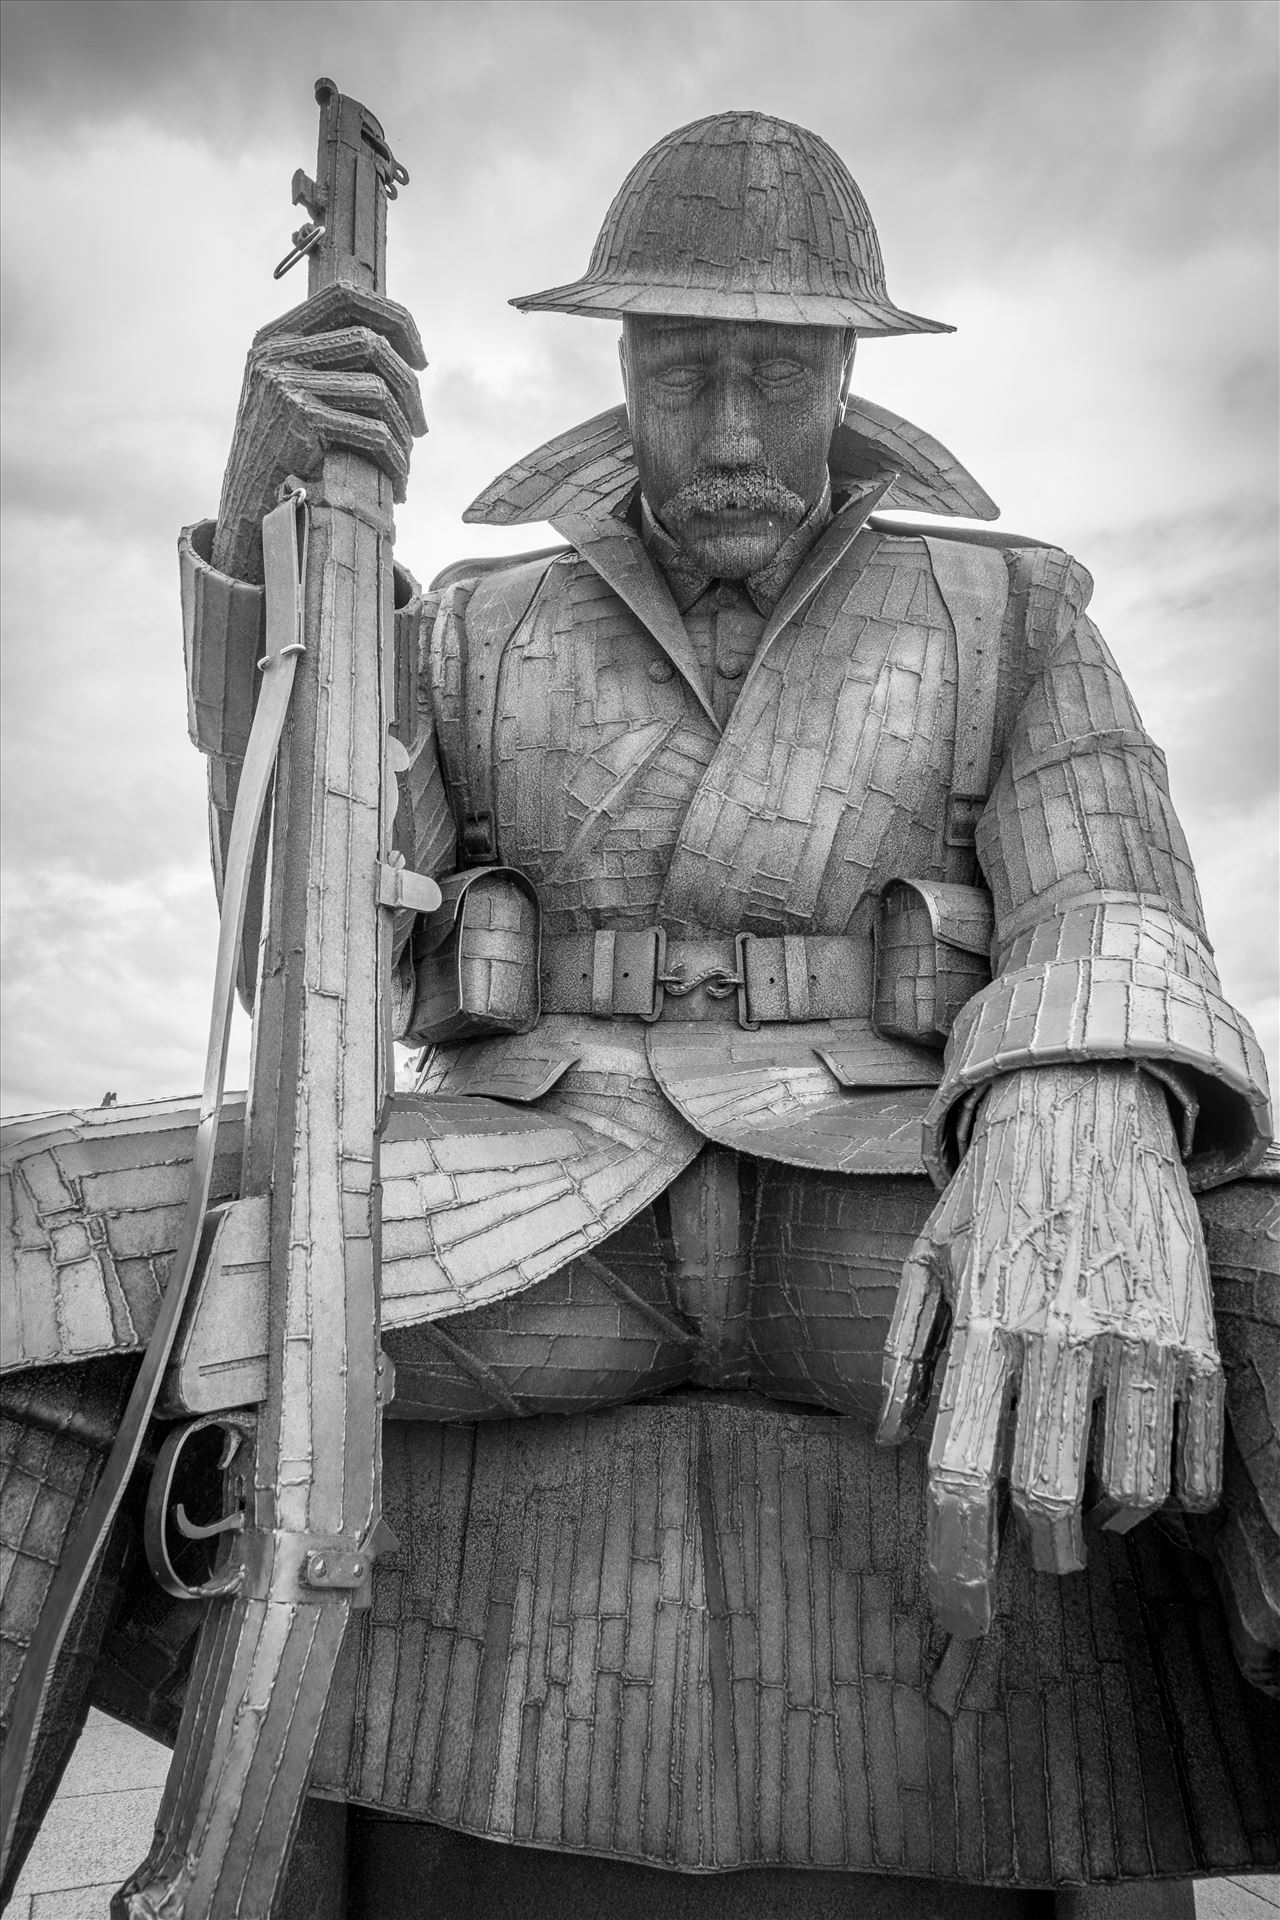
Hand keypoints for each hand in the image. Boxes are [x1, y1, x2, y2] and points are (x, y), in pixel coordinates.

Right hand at [212, 284, 426, 580]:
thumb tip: (402, 348)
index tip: (420, 357)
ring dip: (404, 430)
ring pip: (377, 390)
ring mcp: (286, 382)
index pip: (345, 295)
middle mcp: (277, 349)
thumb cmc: (281, 441)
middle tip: (421, 426)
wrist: (247, 492)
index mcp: (277, 332)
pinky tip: (399, 480)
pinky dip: (394, 457)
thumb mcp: (292, 384)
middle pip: (371, 344)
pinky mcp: (300, 418)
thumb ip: (329, 358)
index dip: (393, 317)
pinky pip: (370, 430)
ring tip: (408, 455)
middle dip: (410, 387)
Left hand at [879, 1061, 1222, 1636]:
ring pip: (1128, 1495)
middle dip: (1037, 1549)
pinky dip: (1170, 1493)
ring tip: (1086, 1501)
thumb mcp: (926, 1260)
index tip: (963, 1617)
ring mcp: (1137, 1341)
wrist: (1087, 1110)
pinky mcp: (1195, 1340)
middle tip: (1033, 1543)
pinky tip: (1144, 1471)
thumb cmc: (996, 1195)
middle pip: (1047, 1503)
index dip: (958, 1569)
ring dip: (1103, 1522)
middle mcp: (1059, 1340)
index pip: (962, 1478)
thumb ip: (903, 1356)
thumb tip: (889, 1444)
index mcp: (983, 1328)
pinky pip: (1192, 1464)